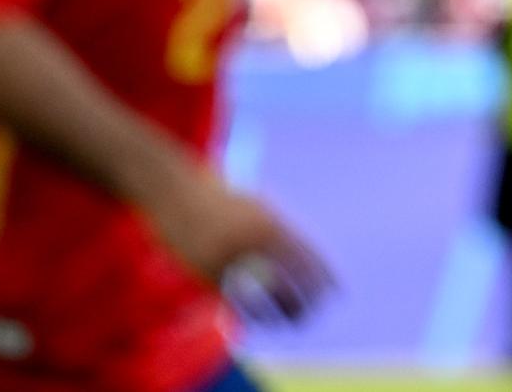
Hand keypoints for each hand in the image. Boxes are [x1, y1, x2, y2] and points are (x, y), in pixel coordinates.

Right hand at [145, 168, 331, 323]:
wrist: (175, 191)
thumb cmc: (222, 198)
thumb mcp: (257, 207)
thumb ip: (278, 230)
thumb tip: (304, 256)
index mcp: (268, 223)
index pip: (305, 256)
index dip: (324, 275)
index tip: (337, 289)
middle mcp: (251, 242)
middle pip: (288, 279)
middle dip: (305, 298)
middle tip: (317, 309)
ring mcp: (227, 258)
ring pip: (261, 295)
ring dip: (280, 311)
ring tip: (293, 319)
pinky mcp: (204, 271)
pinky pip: (233, 298)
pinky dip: (250, 311)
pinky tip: (261, 318)